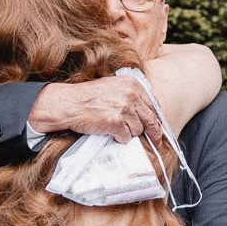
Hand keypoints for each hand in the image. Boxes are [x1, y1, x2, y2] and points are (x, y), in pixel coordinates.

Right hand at [27, 76, 162, 143]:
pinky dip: (119, 138)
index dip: (156, 119)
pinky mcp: (116, 122)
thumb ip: (130, 95)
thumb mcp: (113, 87)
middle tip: (156, 142)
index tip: (158, 129)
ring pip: (138, 130)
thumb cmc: (88, 97)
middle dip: (154, 133)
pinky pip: (126, 137)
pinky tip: (109, 132)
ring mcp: (124, 108)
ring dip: (128, 133)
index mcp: (132, 84)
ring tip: (114, 127)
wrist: (68, 103)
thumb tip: (146, 112)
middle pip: (150, 119)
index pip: (153, 105)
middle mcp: (130, 94)